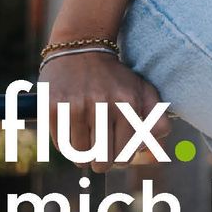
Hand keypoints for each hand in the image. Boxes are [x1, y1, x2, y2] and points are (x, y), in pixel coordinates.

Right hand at [38, 52, 173, 173]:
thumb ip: (158, 119)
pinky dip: (66, 143)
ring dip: (82, 152)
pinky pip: (61, 146)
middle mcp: (102, 105)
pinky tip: (72, 126)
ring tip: (86, 132)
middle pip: (101, 163)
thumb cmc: (115, 77)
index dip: (119, 156)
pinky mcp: (53, 108)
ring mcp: (76, 107)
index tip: (116, 145)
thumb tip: (151, 148)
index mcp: (128, 103)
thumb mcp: (143, 90)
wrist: (82, 48)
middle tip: (99, 145)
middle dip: (101, 159)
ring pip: (79, 157)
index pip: (124, 157)